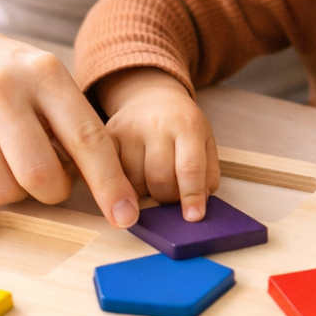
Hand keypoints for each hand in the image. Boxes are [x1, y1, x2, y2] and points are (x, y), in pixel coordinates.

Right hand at [0, 25, 139, 226]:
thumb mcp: (46, 80)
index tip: (126, 216)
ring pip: (1, 192)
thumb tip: (108, 188)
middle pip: (40, 176)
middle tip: (47, 177)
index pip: (86, 137)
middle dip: (52, 190)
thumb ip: (74, 125)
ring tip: (5, 159)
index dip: (110, 183)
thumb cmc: (7, 76)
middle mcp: (2, 90)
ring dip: (12, 190)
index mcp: (44, 73)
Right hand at [95, 68, 220, 221]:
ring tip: (151, 179)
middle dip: (167, 198)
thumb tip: (197, 208)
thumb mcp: (206, 142)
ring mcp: (128, 129)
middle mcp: (156, 123)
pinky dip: (122, 185)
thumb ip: (207, 175)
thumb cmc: (182, 125)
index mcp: (187, 124)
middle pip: (159, 179)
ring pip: (133, 182)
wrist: (152, 97)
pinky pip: (111, 175)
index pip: (190, 167)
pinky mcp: (107, 136)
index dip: (192, 196)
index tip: (193, 217)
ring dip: (144, 193)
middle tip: (171, 194)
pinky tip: (131, 177)